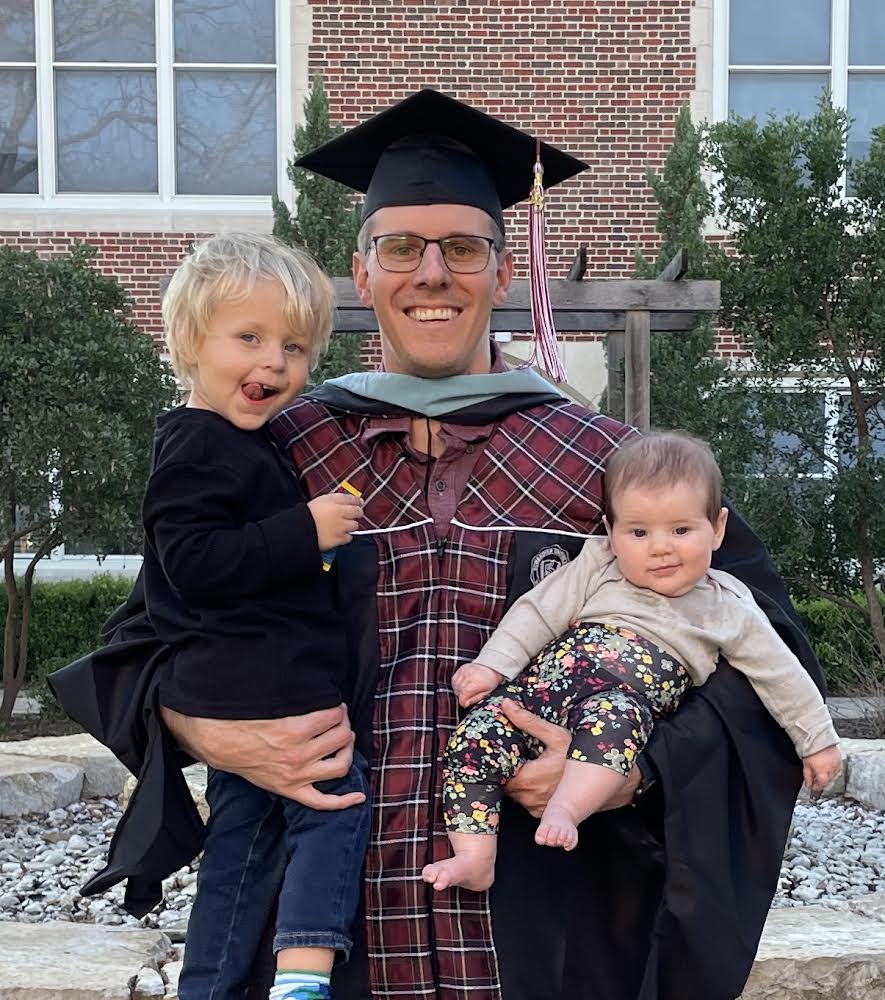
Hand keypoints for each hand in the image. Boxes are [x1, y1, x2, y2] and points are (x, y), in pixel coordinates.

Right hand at [160, 703, 364, 809]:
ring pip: (340, 766)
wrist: (217, 741)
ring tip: (344, 739)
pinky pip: (322, 802)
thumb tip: (320, 688)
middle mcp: (298, 755)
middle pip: (341, 737)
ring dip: (347, 750)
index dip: (337, 706)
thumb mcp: (270, 702)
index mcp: (294, 730)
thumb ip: (297, 698)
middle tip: (338, 717)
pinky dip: (343, 802)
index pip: (334, 715)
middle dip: (343, 723)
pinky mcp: (290, 790)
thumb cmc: (243, 718)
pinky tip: (358, 797)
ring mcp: (296, 776)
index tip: (334, 704)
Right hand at [307, 493, 362, 550]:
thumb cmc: (304, 516)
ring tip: (344, 526)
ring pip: (355, 525)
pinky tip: (340, 535)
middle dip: (358, 513)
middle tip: (356, 515)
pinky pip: (349, 537)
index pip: (351, 498)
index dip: (357, 501)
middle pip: (357, 511)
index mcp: (332, 501)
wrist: (298, 531)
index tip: (360, 502)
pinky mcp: (339, 538)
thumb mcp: (317, 502)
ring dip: (351, 526)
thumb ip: (331, 501)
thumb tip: (343, 502)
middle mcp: (339, 512)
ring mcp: (340, 526)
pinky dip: (346, 537)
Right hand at [452, 661, 503, 707]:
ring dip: (458, 691)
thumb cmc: (490, 681)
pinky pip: (454, 679)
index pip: (464, 694)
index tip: (465, 704)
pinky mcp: (461, 668)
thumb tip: (465, 704)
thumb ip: (476, 699)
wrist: (492, 667)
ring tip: (464, 693)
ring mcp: (464, 671)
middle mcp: (469, 675)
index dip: (463, 701)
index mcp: (477, 682)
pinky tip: (461, 687)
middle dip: (461, 697)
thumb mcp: (487, 693)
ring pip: (455, 685)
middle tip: (466, 699)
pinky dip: (456, 685)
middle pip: (459, 690)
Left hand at [500, 699, 641, 815]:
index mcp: (529, 779)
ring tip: (519, 764)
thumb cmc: (576, 754)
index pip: (499, 774)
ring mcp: (536, 808)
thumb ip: (528, 721)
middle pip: (504, 785)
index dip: (497, 762)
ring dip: (514, 782)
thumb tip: (506, 704)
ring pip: (514, 795)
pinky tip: (529, 778)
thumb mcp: (554, 735)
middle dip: (505, 771)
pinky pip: (524, 802)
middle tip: (509, 756)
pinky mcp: (541, 812)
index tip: (498, 751)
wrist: (600, 776)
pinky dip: (524, 792)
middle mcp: (531, 798)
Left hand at [802, 744, 841, 792]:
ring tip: (820, 771)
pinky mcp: (840, 759)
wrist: (818, 738)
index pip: (822, 784)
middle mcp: (831, 769)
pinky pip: (837, 768)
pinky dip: (832, 770)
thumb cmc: (811, 749)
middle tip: (815, 780)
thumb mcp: (806, 764)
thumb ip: (807, 776)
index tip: (813, 787)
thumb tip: (808, 785)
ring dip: (827, 776)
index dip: (817, 787)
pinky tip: (827, 766)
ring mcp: (836, 764)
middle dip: (822, 781)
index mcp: (823, 770)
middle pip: (828, 780)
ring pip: (833, 775)